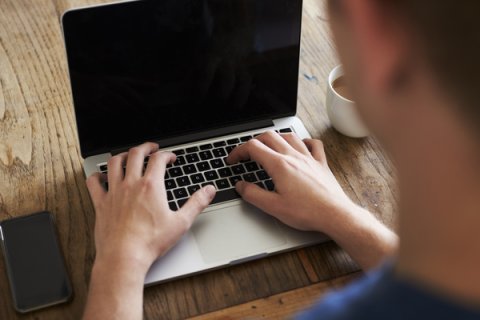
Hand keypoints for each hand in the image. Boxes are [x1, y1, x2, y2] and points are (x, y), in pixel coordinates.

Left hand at [86, 142, 215, 272]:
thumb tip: (209, 191)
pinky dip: (97, 175)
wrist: (124, 257)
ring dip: (122, 155)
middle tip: (151, 148)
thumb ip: (197, 203)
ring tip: (128, 155)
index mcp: (151, 186)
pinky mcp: (101, 203)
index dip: (167, 154)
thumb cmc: (150, 242)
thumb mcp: (181, 222)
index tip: (170, 157)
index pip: (159, 159)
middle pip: (136, 154)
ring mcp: (114, 192)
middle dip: (145, 147)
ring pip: (114, 163)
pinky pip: (94, 183)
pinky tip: (101, 176)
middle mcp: (131, 184)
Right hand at [227, 132, 354, 233]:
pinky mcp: (321, 163)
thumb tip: (240, 186)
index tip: (233, 160)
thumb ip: (253, 194)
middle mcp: (294, 156)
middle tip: (246, 153)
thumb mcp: (273, 207)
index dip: (238, 151)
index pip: (253, 147)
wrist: (335, 214)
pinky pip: (313, 144)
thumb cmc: (307, 212)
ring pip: (289, 136)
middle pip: (269, 136)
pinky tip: (300, 145)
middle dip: (253, 141)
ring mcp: (309, 158)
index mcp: (279, 165)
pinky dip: (304, 141)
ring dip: (275, 137)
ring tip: (268, 146)